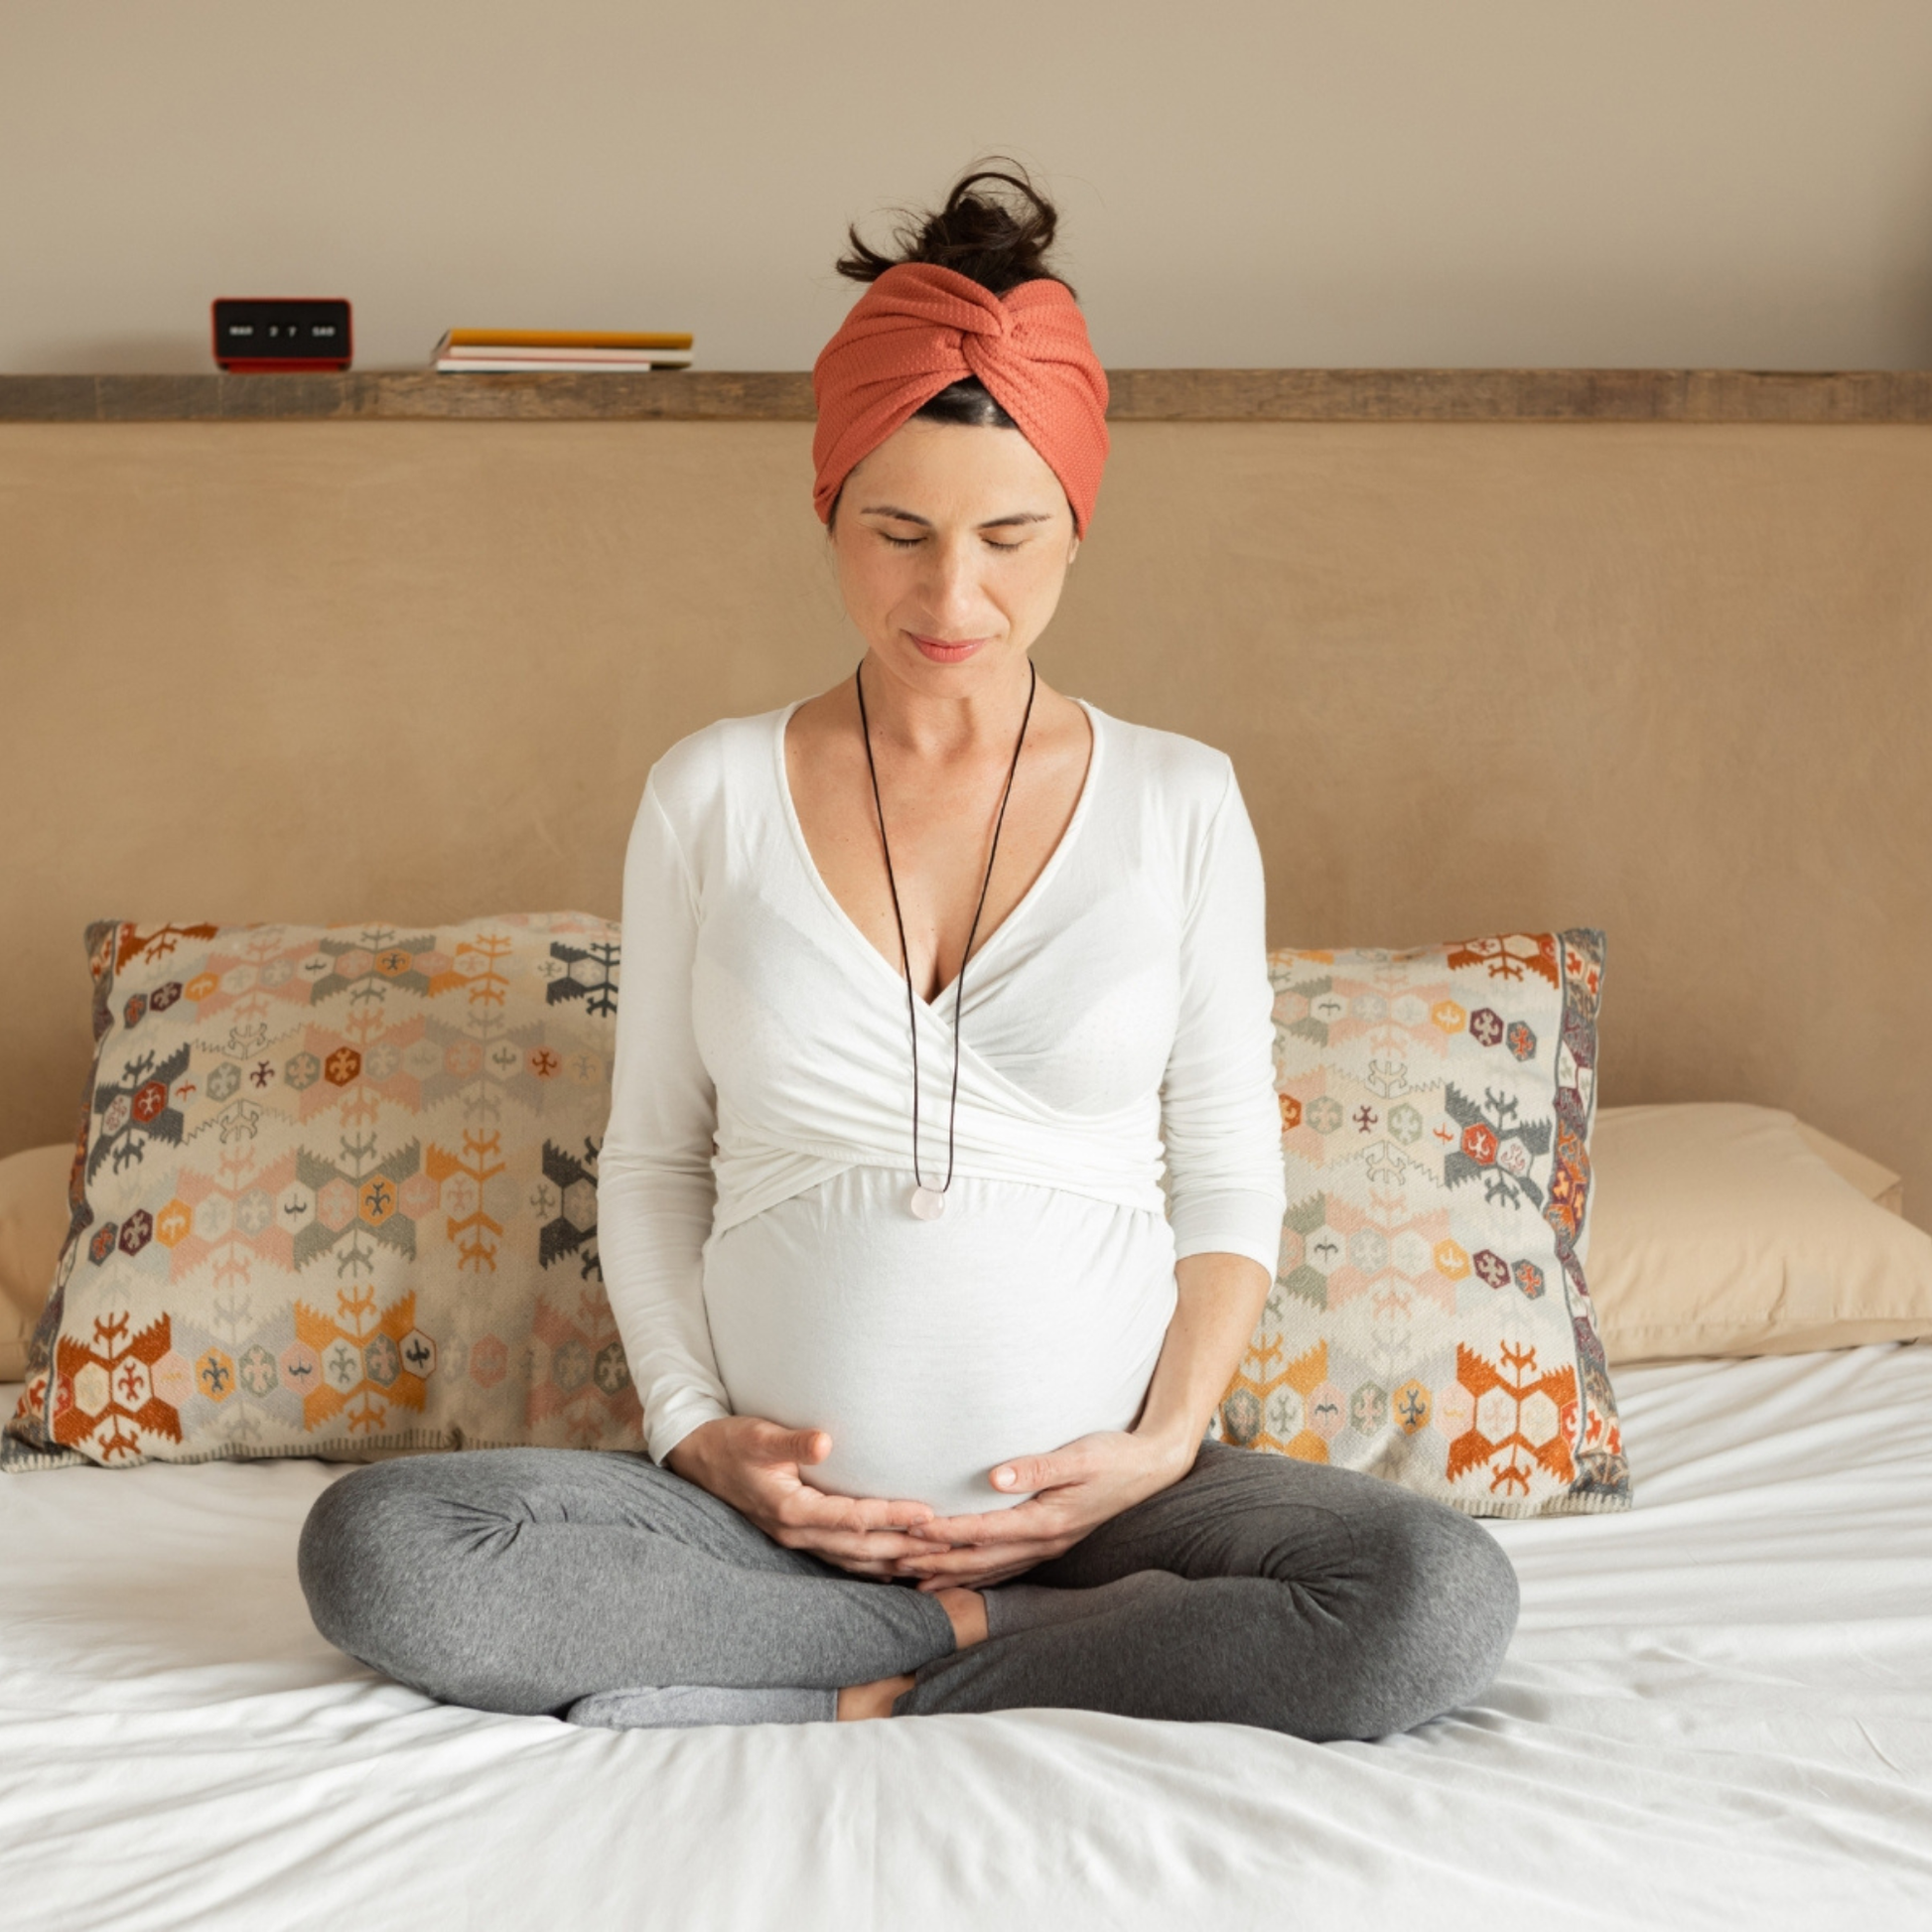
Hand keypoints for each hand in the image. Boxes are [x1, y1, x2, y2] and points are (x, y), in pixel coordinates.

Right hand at [664, 1416, 942, 1576]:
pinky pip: (842, 1559)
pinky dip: (872, 1564)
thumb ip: (791, 1441)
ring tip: (933, 1559)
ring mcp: (796, 1540)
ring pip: (854, 1561)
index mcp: (791, 1511)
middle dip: (905, 1547)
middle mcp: (796, 1533)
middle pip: (862, 1549)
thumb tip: (823, 1441)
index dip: (892, 1516)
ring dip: (894, 1560)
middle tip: (947, 1541)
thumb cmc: (730, 1442)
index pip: (853, 1519)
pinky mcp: (798, 1537)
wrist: (697, 1460)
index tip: (928, 1512)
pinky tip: (896, 1566)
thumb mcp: (757, 1435)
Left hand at [889, 1427, 1198, 1592]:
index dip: (946, 1532)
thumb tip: (995, 1478)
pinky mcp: (1049, 1542)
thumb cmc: (1114, 1455)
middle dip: (935, 1559)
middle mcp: (1043, 1541)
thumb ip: (1037, 1467)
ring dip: (948, 1572)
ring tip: (909, 1576)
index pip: (984, 1531)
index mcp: (1047, 1521)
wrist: (1151, 1467)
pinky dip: (974, 1573)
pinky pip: (1003, 1566)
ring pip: (988, 1568)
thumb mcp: (1080, 1456)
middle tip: (893, 1559)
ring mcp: (1047, 1547)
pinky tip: (952, 1576)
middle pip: (979, 1558)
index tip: (910, 1529)